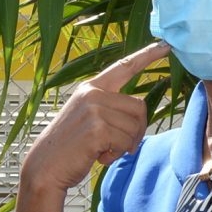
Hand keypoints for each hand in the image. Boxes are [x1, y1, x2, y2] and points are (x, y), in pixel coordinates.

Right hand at [18, 41, 169, 195]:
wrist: (45, 166)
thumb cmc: (69, 146)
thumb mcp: (86, 117)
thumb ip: (109, 108)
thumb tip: (140, 113)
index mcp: (91, 88)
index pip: (124, 67)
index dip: (147, 56)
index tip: (166, 45)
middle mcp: (92, 93)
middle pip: (139, 107)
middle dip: (137, 130)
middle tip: (121, 145)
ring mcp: (94, 109)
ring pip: (135, 127)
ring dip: (125, 146)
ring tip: (103, 150)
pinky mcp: (98, 128)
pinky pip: (127, 142)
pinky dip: (117, 155)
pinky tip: (99, 157)